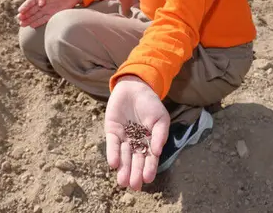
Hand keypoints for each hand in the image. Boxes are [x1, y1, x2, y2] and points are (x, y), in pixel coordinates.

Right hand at [17, 0, 80, 27]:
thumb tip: (39, 4)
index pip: (30, 2)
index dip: (25, 7)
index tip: (20, 11)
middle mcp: (42, 4)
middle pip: (31, 11)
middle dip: (25, 15)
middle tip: (19, 20)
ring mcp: (47, 9)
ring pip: (36, 16)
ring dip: (29, 20)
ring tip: (22, 24)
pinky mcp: (52, 14)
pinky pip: (43, 19)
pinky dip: (37, 22)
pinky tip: (32, 25)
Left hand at [105, 76, 168, 190]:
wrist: (135, 86)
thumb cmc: (151, 103)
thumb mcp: (161, 118)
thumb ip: (160, 134)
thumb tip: (157, 151)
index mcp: (149, 141)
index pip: (149, 158)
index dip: (149, 168)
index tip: (148, 179)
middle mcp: (136, 142)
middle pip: (135, 160)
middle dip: (135, 173)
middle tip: (134, 185)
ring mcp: (123, 138)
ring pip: (123, 156)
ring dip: (123, 168)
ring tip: (123, 181)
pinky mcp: (112, 131)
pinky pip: (112, 144)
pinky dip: (113, 154)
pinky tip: (114, 164)